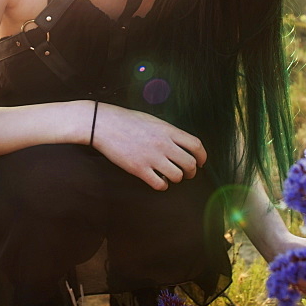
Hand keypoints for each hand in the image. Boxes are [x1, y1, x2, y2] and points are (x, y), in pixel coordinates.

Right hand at [90, 102, 207, 190]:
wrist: (103, 124)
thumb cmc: (126, 120)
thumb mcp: (152, 120)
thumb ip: (168, 132)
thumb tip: (181, 144)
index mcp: (167, 130)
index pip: (196, 145)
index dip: (202, 156)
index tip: (201, 162)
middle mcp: (163, 144)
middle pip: (190, 163)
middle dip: (191, 171)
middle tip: (187, 173)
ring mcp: (151, 157)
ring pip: (177, 176)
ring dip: (177, 178)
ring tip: (171, 176)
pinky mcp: (139, 169)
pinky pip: (160, 184)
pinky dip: (163, 185)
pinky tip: (159, 180)